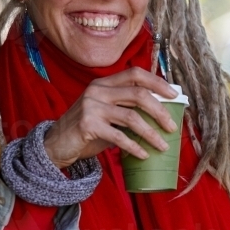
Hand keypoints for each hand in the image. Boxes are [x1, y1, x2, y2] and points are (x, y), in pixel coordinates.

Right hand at [43, 67, 179, 168]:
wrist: (56, 144)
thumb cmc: (87, 129)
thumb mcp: (106, 112)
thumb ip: (126, 108)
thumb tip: (161, 113)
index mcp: (104, 83)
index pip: (135, 74)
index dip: (157, 82)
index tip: (174, 95)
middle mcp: (97, 90)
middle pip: (138, 95)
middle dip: (160, 111)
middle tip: (172, 127)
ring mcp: (91, 106)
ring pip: (132, 117)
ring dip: (151, 133)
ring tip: (162, 146)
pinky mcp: (88, 125)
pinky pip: (119, 136)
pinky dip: (134, 147)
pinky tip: (143, 155)